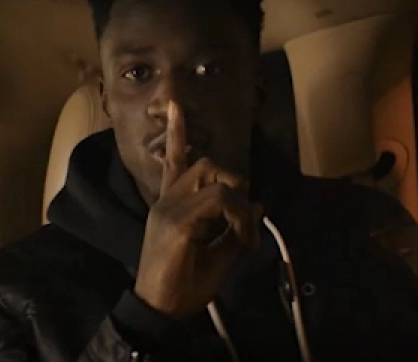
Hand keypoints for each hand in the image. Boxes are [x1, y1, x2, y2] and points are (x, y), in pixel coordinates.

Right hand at [133, 101, 263, 320]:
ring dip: (239, 202)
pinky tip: (240, 240)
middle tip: (244, 216)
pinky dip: (238, 217)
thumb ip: (236, 227)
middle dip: (234, 180)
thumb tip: (257, 203)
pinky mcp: (177, 222)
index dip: (177, 132)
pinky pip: (219, 201)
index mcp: (172, 204)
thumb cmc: (184, 285)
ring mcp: (170, 209)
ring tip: (243, 234)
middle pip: (205, 164)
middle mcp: (167, 200)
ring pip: (215, 178)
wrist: (161, 310)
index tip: (176, 106)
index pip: (174, 160)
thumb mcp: (220, 254)